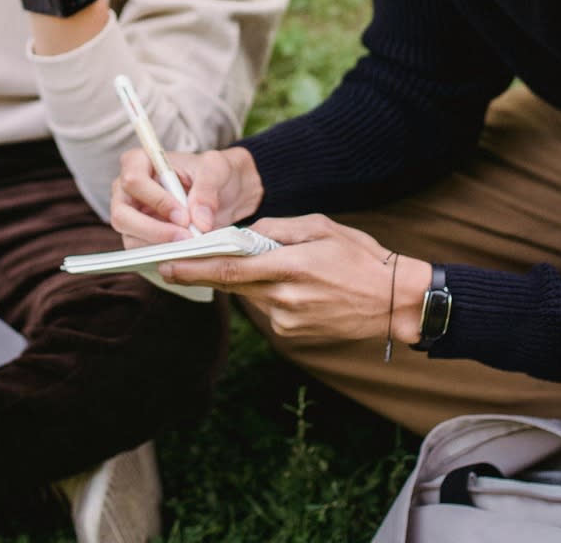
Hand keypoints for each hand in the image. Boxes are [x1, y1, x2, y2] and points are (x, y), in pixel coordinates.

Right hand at [111, 146, 263, 245]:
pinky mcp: (138, 237)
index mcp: (138, 162)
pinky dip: (163, 256)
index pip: (134, 182)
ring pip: (130, 238)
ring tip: (191, 246)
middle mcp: (125, 190)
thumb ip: (207, 190)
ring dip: (161, 247)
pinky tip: (185, 253)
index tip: (184, 216)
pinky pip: (142, 253)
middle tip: (186, 238)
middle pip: (122, 215)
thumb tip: (200, 221)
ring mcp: (129, 216)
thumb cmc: (211, 172)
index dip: (157, 201)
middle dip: (154, 231)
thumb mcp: (215, 169)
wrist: (222, 191)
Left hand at [158, 214, 433, 344]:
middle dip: (199, 275)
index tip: (166, 265)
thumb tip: (244, 234)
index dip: (194, 269)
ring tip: (263, 266)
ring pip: (249, 296)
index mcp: (291, 266)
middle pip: (231, 285)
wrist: (394, 301)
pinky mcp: (293, 334)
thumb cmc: (360, 257)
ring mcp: (288, 320)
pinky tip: (291, 286)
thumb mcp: (321, 226)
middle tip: (169, 266)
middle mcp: (285, 297)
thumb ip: (277, 229)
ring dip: (242, 281)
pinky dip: (266, 294)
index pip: (231, 269)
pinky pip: (267, 309)